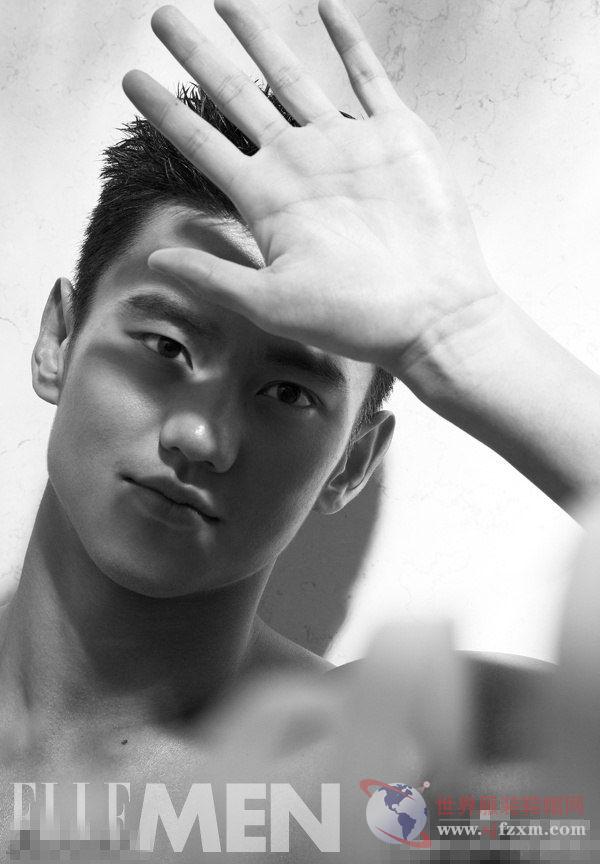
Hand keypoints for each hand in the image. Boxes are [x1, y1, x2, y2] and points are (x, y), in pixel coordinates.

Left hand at [122, 0, 499, 380]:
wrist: (432, 314)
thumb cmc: (355, 318)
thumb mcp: (272, 304)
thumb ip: (214, 278)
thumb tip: (155, 260)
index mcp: (268, 201)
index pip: (203, 144)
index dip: (166, 112)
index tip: (132, 80)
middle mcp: (300, 166)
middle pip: (237, 98)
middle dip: (199, 56)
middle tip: (162, 17)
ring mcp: (346, 148)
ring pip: (292, 77)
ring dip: (259, 39)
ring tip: (224, 1)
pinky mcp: (396, 137)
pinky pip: (367, 76)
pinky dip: (348, 40)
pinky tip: (326, 6)